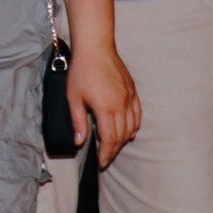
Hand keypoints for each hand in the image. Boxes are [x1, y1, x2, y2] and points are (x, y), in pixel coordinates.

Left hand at [68, 46, 141, 166]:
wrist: (96, 49)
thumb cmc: (81, 72)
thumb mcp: (73, 98)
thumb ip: (77, 121)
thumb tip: (79, 142)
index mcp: (106, 108)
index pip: (110, 139)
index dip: (106, 154)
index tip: (102, 162)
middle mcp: (121, 105)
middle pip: (122, 136)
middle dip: (114, 150)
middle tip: (106, 158)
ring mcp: (129, 98)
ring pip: (132, 126)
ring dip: (124, 139)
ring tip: (114, 146)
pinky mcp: (133, 91)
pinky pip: (138, 114)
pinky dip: (134, 126)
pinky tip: (128, 131)